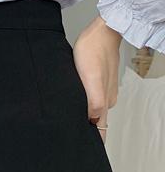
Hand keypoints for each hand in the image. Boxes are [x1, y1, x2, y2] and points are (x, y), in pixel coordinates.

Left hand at [72, 14, 120, 143]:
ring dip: (81, 113)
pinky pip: (90, 98)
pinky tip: (73, 97)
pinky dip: (82, 101)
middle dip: (83, 128)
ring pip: (91, 110)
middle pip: (95, 122)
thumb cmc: (94, 50)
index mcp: (104, 103)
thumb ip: (94, 102)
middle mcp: (106, 101)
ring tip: (67, 113)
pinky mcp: (98, 82)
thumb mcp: (91, 79)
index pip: (98, 131)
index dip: (89, 139)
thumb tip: (93, 120)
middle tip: (66, 128)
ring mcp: (103, 91)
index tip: (76, 141)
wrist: (101, 31)